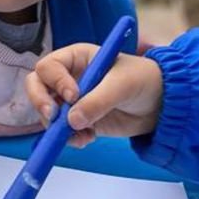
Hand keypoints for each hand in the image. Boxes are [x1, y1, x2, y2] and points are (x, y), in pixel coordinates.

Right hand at [27, 46, 165, 143]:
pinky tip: (87, 139)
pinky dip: (71, 138)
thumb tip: (71, 121)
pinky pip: (64, 131)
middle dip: (41, 103)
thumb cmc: (143, 81)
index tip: (73, 96)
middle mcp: (69, 78)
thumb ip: (97, 101)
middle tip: (53, 118)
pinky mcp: (82, 121)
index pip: (49, 67)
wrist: (161, 104)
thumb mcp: (121, 86)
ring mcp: (74, 101)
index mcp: (76, 58)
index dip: (55, 82)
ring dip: (57, 127)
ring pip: (48, 113)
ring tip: (81, 134)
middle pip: (37, 87)